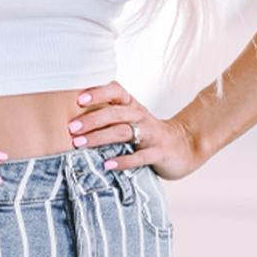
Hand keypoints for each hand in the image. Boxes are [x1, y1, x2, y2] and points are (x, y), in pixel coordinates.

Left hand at [64, 81, 200, 179]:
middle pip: (115, 113)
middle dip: (91, 120)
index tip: (79, 100)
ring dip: (100, 138)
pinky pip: (139, 156)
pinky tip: (107, 165)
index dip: (98, 93)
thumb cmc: (147, 133)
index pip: (116, 91)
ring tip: (80, 145)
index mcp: (132, 105)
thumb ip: (108, 116)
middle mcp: (141, 116)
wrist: (184, 146)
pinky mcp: (159, 152)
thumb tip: (72, 119)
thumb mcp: (130, 119)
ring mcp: (151, 134)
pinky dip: (123, 161)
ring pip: (123, 132)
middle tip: (71, 129)